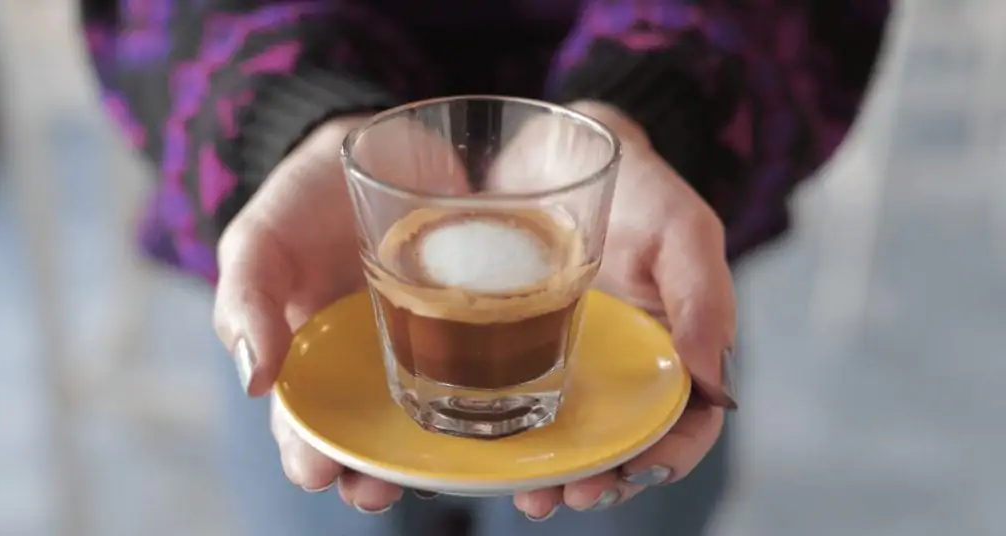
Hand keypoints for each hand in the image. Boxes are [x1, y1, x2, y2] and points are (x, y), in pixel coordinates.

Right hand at [212, 113, 468, 511]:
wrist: (384, 149)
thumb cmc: (307, 198)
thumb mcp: (262, 238)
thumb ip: (247, 299)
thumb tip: (253, 380)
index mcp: (313, 362)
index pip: (307, 425)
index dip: (311, 454)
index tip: (320, 471)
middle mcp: (373, 369)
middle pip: (376, 439)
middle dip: (378, 475)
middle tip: (383, 488)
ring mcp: (432, 348)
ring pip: (438, 419)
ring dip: (446, 455)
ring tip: (449, 469)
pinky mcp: (481, 324)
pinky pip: (494, 367)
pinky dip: (506, 396)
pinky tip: (520, 412)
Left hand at [491, 101, 736, 518]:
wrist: (558, 152)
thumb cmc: (639, 187)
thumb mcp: (683, 230)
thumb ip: (705, 298)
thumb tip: (716, 383)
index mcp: (675, 347)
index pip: (688, 421)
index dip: (670, 455)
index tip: (638, 469)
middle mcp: (625, 365)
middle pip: (624, 443)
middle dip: (602, 479)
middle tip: (568, 494)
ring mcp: (571, 359)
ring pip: (570, 435)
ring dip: (554, 474)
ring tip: (530, 491)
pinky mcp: (519, 348)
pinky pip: (517, 401)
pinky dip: (507, 435)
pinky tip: (486, 451)